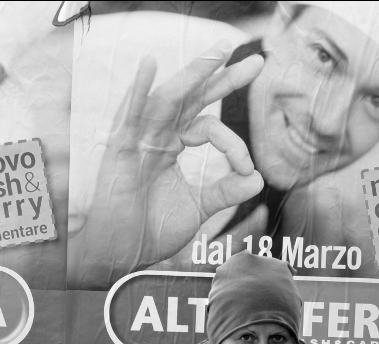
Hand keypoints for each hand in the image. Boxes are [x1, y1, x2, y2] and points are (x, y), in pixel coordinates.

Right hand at [68, 45, 263, 287]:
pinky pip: (129, 116)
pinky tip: (149, 65)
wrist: (121, 254)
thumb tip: (259, 178)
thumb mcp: (198, 208)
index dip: (234, 145)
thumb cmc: (151, 232)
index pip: (210, 128)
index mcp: (172, 145)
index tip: (247, 169)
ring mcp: (138, 140)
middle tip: (258, 61)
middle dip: (223, 77)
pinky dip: (137, 90)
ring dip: (192, 75)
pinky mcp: (120, 150)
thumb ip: (225, 191)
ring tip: (217, 53)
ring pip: (167, 100)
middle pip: (193, 98)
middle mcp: (156, 136)